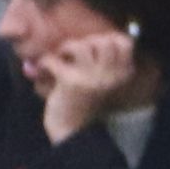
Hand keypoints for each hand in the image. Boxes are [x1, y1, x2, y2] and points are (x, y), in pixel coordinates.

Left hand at [30, 25, 139, 142]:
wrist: (73, 134)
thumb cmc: (85, 105)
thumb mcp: (100, 83)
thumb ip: (100, 63)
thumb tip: (86, 34)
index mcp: (121, 75)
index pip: (125, 43)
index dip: (110, 38)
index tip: (96, 45)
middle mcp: (110, 75)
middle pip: (104, 40)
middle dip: (87, 41)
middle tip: (75, 53)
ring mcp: (91, 78)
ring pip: (82, 45)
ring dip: (68, 47)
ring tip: (62, 57)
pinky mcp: (70, 82)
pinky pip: (55, 60)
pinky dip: (46, 61)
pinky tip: (44, 69)